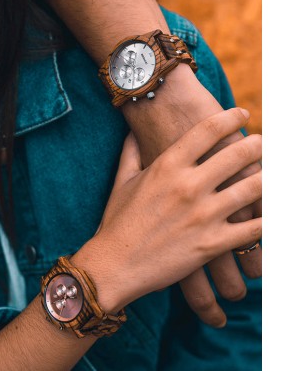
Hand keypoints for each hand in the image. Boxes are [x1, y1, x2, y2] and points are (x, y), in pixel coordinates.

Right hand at [122, 64, 261, 326]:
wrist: (114, 264)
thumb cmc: (117, 222)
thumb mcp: (121, 181)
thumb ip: (131, 152)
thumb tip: (132, 132)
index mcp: (167, 166)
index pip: (208, 130)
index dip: (230, 117)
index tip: (242, 114)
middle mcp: (189, 185)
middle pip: (238, 154)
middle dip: (256, 144)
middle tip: (262, 142)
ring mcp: (203, 215)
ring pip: (253, 188)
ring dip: (267, 178)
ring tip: (271, 174)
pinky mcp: (212, 244)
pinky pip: (253, 229)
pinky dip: (266, 219)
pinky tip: (269, 213)